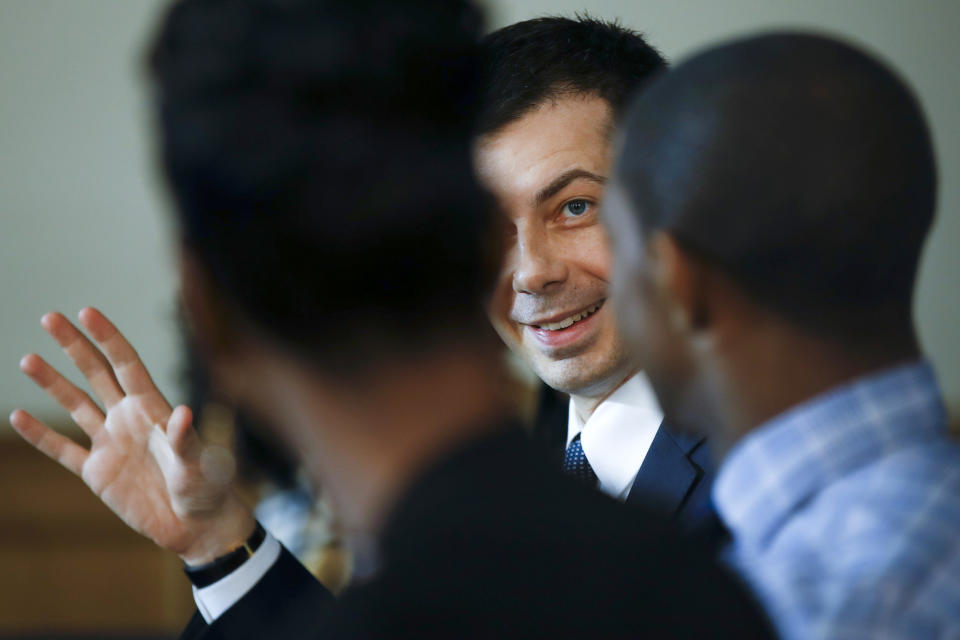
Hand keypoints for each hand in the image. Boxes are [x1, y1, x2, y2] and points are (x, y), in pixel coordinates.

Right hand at [10, 307, 254, 564]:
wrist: (196, 526)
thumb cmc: (207, 490)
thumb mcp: (199, 464)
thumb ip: (187, 440)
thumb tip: (184, 412)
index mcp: (153, 409)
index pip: (126, 365)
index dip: (108, 338)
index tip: (87, 312)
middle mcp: (128, 420)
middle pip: (96, 374)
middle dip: (74, 346)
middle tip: (49, 318)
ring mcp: (111, 444)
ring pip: (75, 405)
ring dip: (52, 383)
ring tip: (27, 360)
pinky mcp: (97, 472)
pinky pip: (63, 450)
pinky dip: (41, 435)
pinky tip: (18, 417)